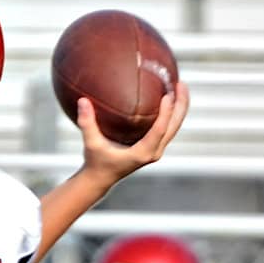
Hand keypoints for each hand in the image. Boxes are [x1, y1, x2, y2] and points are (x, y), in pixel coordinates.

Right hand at [74, 82, 189, 188]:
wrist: (101, 179)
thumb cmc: (96, 162)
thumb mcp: (91, 143)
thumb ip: (87, 123)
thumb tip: (82, 100)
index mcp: (142, 152)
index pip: (160, 130)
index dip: (166, 113)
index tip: (168, 95)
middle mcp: (153, 152)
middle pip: (174, 126)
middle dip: (181, 105)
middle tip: (180, 83)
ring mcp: (156, 150)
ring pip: (174, 126)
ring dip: (179, 107)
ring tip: (180, 85)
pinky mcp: (154, 146)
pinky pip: (168, 127)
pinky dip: (171, 112)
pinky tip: (168, 97)